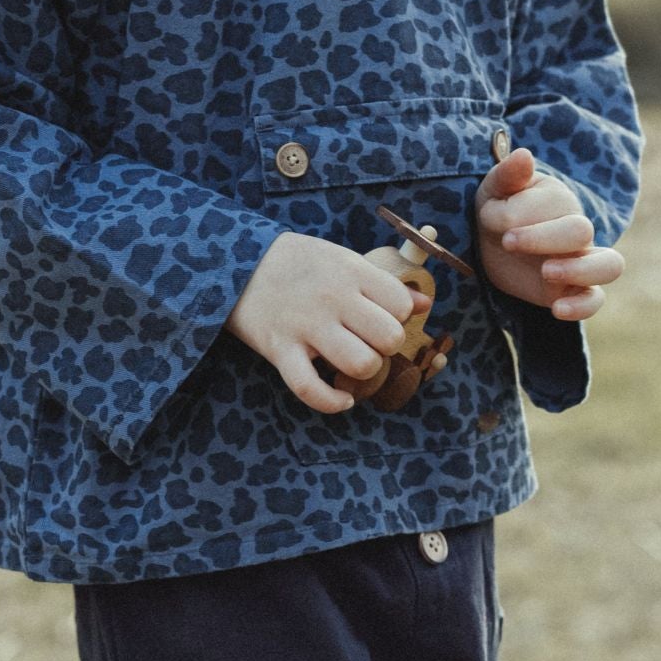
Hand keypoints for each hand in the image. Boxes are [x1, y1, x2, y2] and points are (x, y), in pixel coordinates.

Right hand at [227, 231, 416, 413]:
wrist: (235, 262)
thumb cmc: (297, 263)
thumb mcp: (341, 259)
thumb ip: (383, 282)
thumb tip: (425, 304)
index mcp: (351, 271)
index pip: (402, 305)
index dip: (399, 317)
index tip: (381, 317)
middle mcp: (332, 298)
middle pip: (389, 338)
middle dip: (385, 347)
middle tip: (367, 341)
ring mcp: (305, 325)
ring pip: (361, 365)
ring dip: (363, 373)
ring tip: (352, 365)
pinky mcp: (279, 349)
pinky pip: (311, 389)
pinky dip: (332, 402)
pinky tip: (342, 399)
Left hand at [477, 143, 624, 320]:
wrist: (490, 246)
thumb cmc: (497, 209)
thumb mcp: (494, 189)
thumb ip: (509, 174)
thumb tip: (524, 156)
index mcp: (559, 199)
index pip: (552, 204)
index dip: (518, 212)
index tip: (489, 216)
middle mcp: (577, 229)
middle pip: (581, 230)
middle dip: (543, 237)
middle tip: (508, 242)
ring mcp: (580, 261)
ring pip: (609, 265)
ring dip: (580, 269)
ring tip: (546, 272)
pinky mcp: (573, 291)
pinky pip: (595, 300)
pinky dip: (582, 306)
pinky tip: (557, 309)